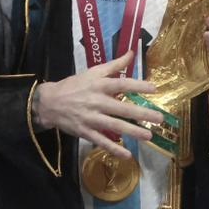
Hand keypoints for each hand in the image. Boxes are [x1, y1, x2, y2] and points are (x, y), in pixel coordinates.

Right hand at [32, 51, 165, 158]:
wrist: (49, 102)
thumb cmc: (74, 85)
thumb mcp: (93, 72)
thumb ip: (114, 64)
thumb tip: (131, 53)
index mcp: (98, 85)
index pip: (121, 84)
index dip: (138, 86)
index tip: (154, 89)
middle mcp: (96, 101)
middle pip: (122, 108)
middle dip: (141, 113)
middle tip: (159, 118)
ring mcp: (90, 118)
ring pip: (114, 126)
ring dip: (132, 132)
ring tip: (148, 136)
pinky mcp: (85, 132)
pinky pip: (101, 141)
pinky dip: (113, 149)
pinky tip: (127, 155)